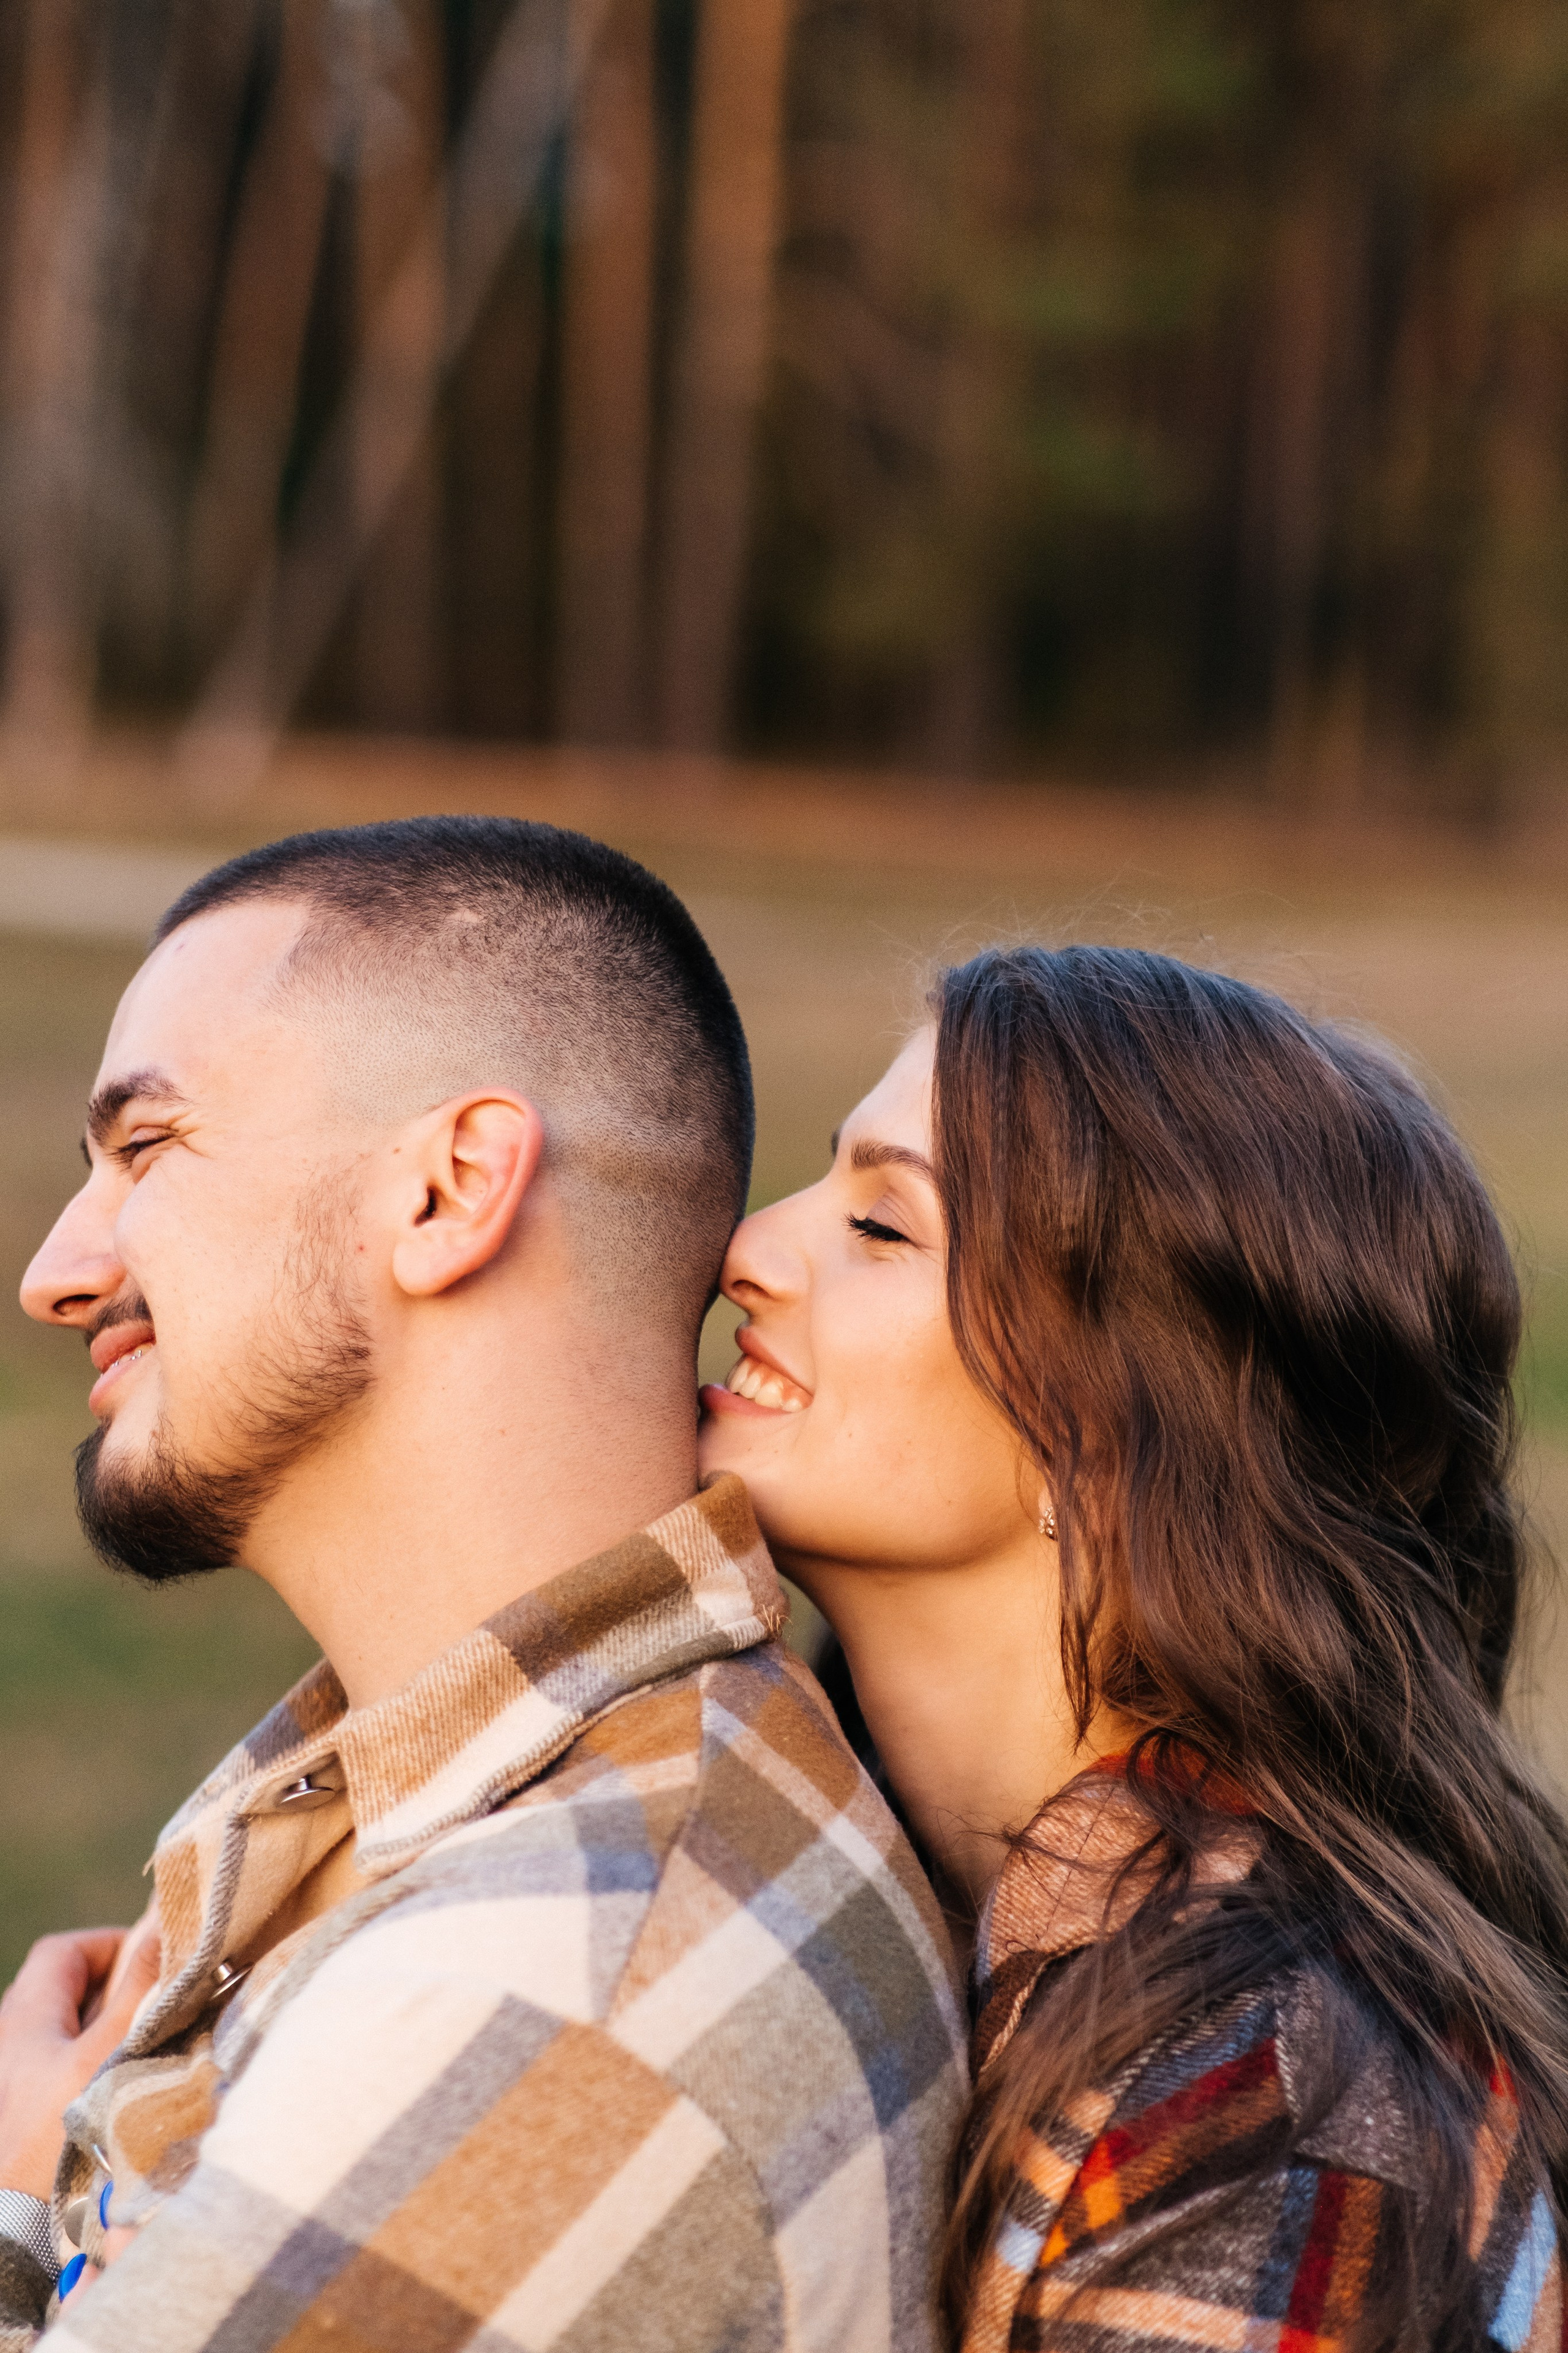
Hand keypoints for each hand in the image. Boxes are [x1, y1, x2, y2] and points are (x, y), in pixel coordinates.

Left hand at [0, 1924, 161, 2198]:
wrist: (17, 2223)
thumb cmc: (58, 2136)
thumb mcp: (106, 2056)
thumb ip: (137, 1991)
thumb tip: (162, 1928)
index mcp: (23, 2015)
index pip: (63, 1951)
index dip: (109, 1946)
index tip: (151, 1965)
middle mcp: (8, 2038)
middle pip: (62, 1987)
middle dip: (111, 1989)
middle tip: (153, 2007)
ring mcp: (11, 2076)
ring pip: (62, 2027)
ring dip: (103, 2028)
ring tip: (139, 2048)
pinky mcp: (17, 2108)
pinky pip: (56, 2063)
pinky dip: (88, 2061)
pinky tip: (114, 2088)